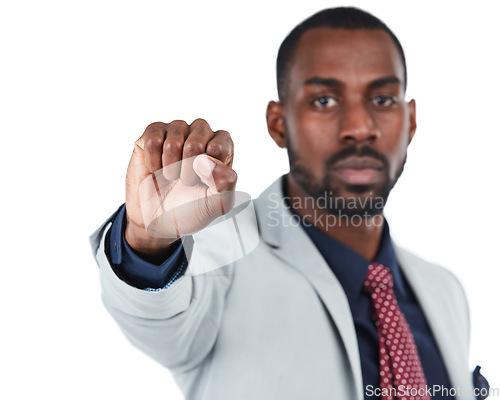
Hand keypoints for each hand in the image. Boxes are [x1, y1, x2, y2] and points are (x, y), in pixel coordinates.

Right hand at [125, 119, 236, 256]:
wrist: (158, 221)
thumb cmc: (190, 209)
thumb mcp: (218, 204)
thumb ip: (226, 182)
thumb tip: (206, 160)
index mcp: (221, 146)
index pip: (220, 145)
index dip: (209, 170)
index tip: (204, 182)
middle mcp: (200, 134)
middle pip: (195, 144)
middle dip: (188, 172)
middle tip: (186, 182)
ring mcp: (176, 132)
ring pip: (172, 143)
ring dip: (170, 168)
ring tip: (172, 176)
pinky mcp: (152, 134)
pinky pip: (152, 141)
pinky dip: (153, 163)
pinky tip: (156, 169)